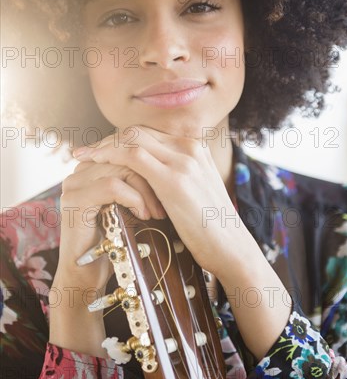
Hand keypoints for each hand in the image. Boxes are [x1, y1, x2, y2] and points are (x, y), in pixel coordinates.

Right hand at [55, 149, 165, 294]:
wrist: (89, 275)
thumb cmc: (117, 241)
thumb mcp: (134, 206)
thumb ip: (143, 182)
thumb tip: (174, 164)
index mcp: (96, 165)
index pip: (129, 145)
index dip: (153, 162)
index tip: (171, 184)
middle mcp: (82, 170)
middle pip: (127, 153)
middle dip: (152, 177)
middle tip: (166, 203)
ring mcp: (75, 183)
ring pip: (122, 167)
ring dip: (146, 190)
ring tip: (156, 212)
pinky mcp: (75, 199)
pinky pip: (111, 185)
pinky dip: (134, 198)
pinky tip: (144, 215)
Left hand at [73, 126, 246, 276]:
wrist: (231, 248)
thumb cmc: (210, 227)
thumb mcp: (193, 192)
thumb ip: (174, 177)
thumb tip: (146, 178)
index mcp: (195, 148)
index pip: (149, 133)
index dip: (120, 138)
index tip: (100, 149)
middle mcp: (190, 147)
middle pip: (138, 131)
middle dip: (107, 139)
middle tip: (85, 152)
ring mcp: (184, 160)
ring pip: (132, 138)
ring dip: (103, 145)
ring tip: (83, 157)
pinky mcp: (174, 179)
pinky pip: (134, 156)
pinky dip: (110, 156)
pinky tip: (95, 164)